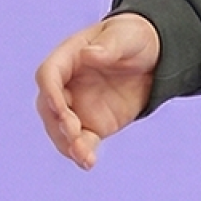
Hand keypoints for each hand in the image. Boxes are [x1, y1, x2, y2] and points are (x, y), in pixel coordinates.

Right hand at [34, 12, 160, 169]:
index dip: (50, 91)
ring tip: (84, 156)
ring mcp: (77, 107)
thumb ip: (108, 46)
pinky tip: (88, 163)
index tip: (59, 105)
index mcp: (68, 58)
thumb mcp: (126, 36)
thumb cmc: (133, 39)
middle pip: (49, 106)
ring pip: (61, 130)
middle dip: (58, 121)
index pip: (48, 75)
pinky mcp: (92, 125)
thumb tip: (89, 54)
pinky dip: (82, 154)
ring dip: (68, 144)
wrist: (151, 57)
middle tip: (74, 131)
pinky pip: (81, 143)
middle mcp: (66, 85)